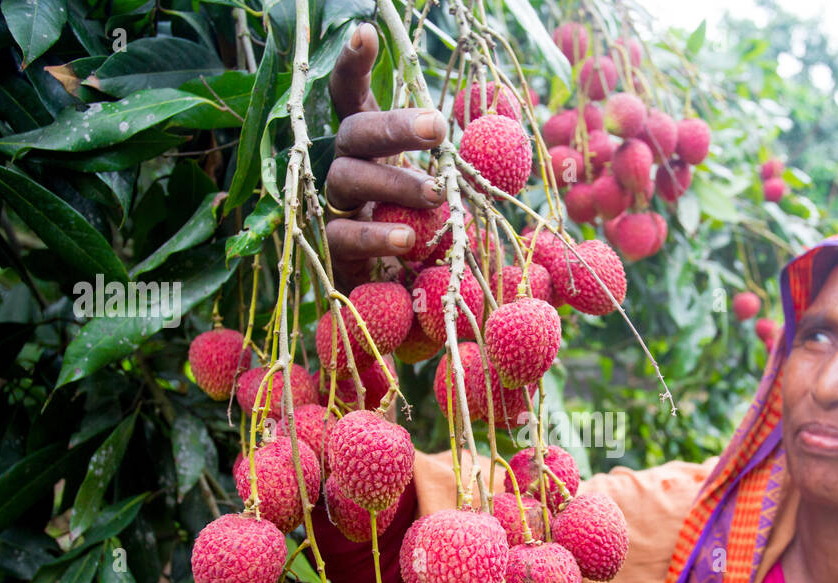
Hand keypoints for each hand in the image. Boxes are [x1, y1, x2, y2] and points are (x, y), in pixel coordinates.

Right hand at [326, 22, 447, 287]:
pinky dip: (376, 235)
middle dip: (396, 127)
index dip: (352, 63)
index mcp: (369, 143)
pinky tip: (408, 239)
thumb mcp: (451, 191)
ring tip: (436, 195)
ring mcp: (332, 205)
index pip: (350, 94)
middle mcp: (343, 164)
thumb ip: (467, 159)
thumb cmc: (427, 230)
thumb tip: (505, 117)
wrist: (402, 297)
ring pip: (347, 178)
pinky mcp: (332, 248)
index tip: (366, 31)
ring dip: (395, 182)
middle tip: (438, 128)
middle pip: (355, 131)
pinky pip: (344, 234)